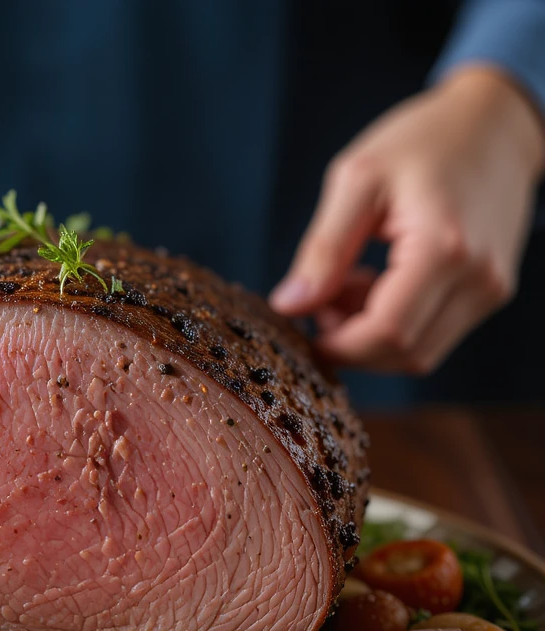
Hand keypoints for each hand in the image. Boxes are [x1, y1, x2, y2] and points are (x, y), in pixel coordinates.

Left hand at [270, 67, 544, 373]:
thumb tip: (288, 305)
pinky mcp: (489, 292)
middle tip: (321, 301)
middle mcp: (478, 278)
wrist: (496, 122)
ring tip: (348, 284)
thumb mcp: (357, 179)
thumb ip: (322, 249)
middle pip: (404, 353)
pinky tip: (375, 284)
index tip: (302, 326)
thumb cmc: (425, 139)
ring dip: (370, 337)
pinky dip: (395, 325)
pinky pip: (434, 334)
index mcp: (445, 247)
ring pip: (419, 353)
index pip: (387, 332)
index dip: (337, 345)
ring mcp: (490, 289)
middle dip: (350, 343)